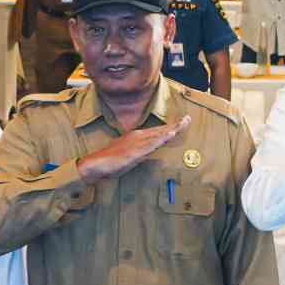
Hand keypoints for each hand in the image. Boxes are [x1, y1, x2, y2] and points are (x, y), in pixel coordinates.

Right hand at [75, 116, 189, 180]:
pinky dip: (162, 139)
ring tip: (184, 123)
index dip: (169, 128)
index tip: (180, 124)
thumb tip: (148, 154)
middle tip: (188, 119)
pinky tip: (170, 135)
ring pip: (158, 135)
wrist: (96, 164)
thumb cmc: (110, 162)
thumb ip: (139, 154)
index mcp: (136, 137)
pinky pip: (152, 144)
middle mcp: (138, 136)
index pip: (156, 132)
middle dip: (175, 125)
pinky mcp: (135, 151)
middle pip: (160, 130)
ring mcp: (137, 143)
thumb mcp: (129, 157)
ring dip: (172, 129)